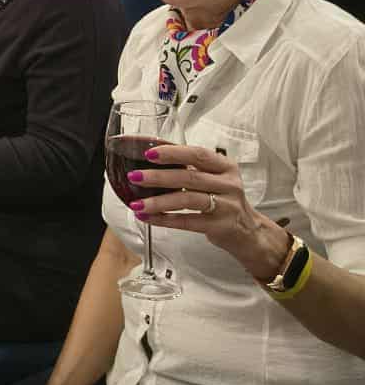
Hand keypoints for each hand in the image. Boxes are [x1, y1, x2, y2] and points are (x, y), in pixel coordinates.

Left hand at [127, 141, 289, 280]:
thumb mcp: (215, 179)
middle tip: (135, 176)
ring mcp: (226, 206)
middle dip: (158, 177)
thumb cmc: (225, 200)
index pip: (198, 154)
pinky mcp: (220, 226)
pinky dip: (165, 220)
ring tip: (136, 202)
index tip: (149, 153)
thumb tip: (150, 162)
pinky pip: (188, 222)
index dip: (173, 153)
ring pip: (187, 200)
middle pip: (189, 177)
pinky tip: (148, 217)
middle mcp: (228, 184)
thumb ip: (191, 169)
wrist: (249, 231)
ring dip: (158, 201)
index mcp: (225, 167)